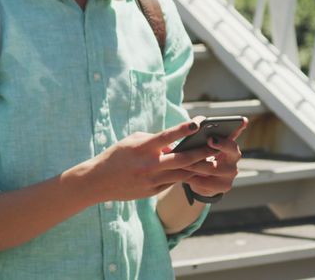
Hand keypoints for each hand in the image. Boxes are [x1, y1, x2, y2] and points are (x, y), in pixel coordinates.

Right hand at [84, 120, 214, 202]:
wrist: (98, 182)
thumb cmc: (117, 155)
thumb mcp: (133, 141)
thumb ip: (155, 140)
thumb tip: (174, 145)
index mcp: (143, 148)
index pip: (166, 136)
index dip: (183, 129)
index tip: (199, 123)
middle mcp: (149, 165)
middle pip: (181, 159)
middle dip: (201, 153)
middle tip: (215, 147)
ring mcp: (152, 181)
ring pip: (182, 174)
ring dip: (198, 168)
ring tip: (213, 162)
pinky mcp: (152, 191)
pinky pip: (172, 182)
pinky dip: (184, 176)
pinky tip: (196, 172)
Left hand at [166, 117, 247, 197]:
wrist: (201, 180)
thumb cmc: (200, 156)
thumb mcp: (201, 144)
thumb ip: (201, 133)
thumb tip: (194, 125)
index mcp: (229, 143)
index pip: (236, 132)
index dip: (238, 127)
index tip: (237, 122)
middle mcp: (234, 157)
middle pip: (232, 149)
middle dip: (221, 144)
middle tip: (210, 139)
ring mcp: (231, 172)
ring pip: (214, 168)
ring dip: (198, 164)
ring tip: (184, 161)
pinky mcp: (224, 186)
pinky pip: (208, 182)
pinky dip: (194, 179)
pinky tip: (184, 176)